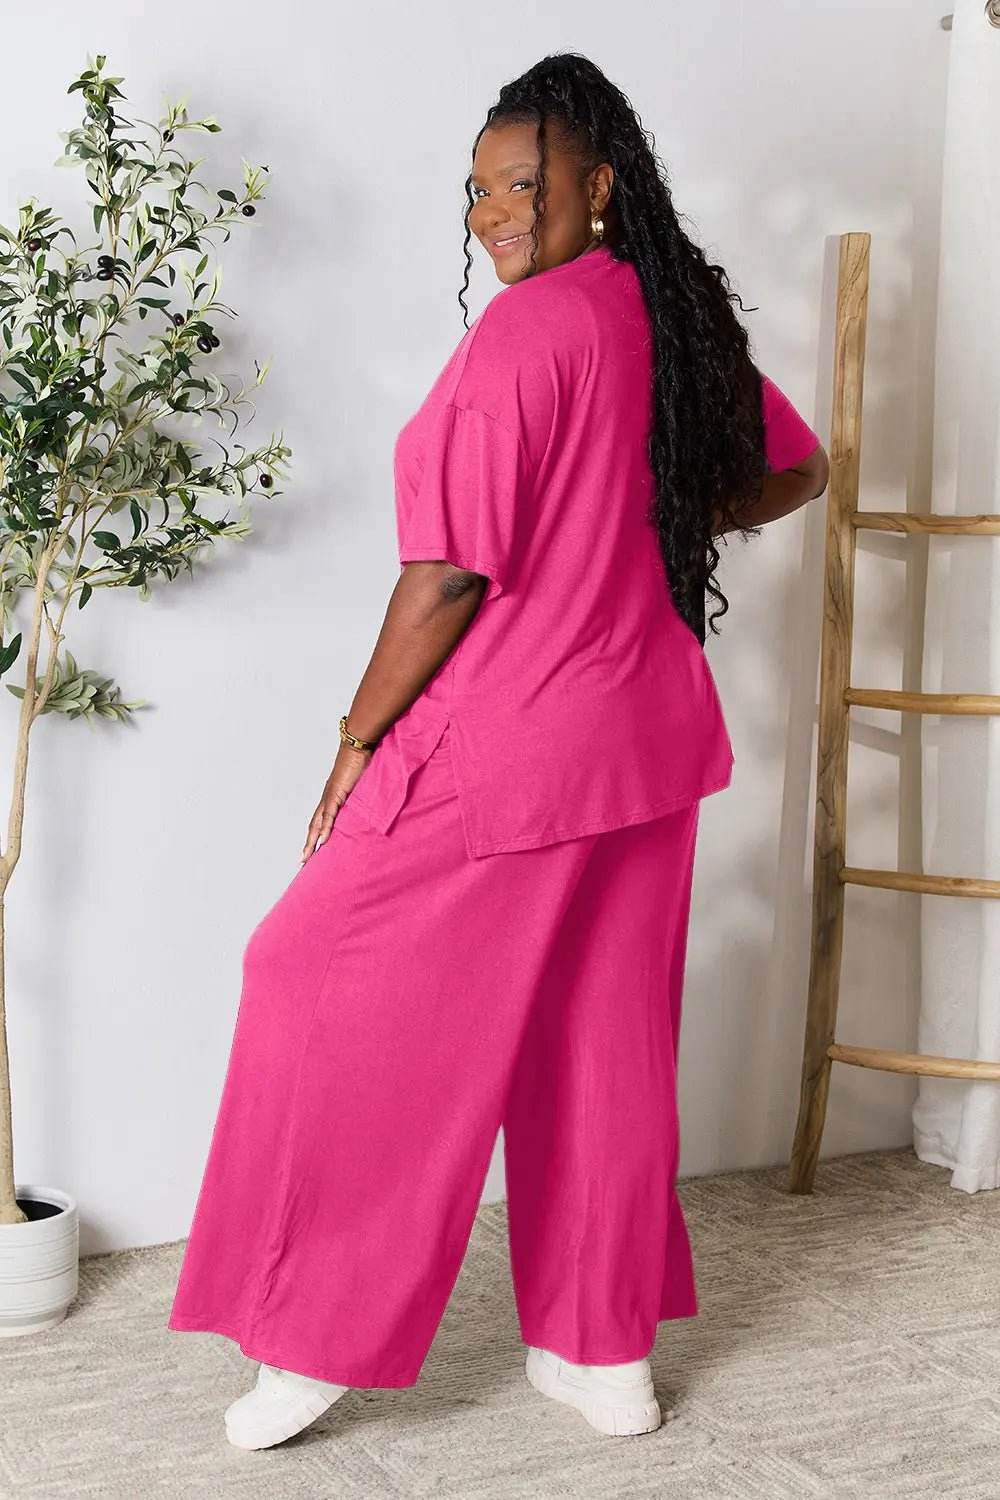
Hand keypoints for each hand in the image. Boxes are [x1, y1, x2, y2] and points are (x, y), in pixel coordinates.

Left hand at [301, 742, 373, 862]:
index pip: (320, 820)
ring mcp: (330, 796)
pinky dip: (324, 829)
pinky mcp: (336, 793)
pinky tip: (320, 841)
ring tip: (307, 856)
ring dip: (311, 840)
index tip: (311, 850)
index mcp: (332, 796)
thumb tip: (366, 808)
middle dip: (308, 843)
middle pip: (314, 825)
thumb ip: (359, 797)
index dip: (314, 835)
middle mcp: (327, 797)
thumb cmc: (361, 761)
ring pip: (317, 823)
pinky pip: (329, 815)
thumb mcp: (360, 785)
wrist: (358, 745)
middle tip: (302, 861)